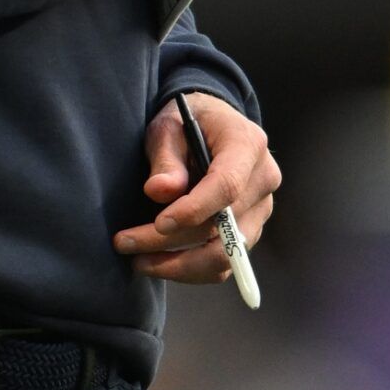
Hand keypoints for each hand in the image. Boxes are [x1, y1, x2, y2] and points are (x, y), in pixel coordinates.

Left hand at [112, 96, 278, 283]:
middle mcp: (263, 179)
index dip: (194, 209)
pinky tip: (159, 262)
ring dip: (180, 266)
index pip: (227, 185)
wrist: (211, 125)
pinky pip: (225, 262)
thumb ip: (165, 157)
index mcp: (247, 144)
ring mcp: (261, 208)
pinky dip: (191, 269)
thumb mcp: (168, 126)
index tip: (158, 223)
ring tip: (138, 262)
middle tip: (125, 244)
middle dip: (170, 242)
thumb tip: (160, 191)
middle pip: (223, 226)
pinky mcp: (250, 229)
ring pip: (226, 255)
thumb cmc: (186, 121)